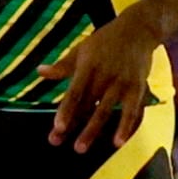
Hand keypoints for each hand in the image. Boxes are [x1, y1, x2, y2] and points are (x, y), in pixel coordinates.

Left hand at [47, 9, 169, 150]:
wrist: (138, 30)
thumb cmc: (106, 41)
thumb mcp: (82, 49)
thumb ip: (63, 65)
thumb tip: (40, 71)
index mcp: (88, 66)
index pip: (74, 92)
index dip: (65, 110)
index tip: (57, 127)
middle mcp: (104, 76)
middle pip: (86, 105)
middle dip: (72, 126)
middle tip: (58, 142)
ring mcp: (122, 83)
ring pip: (105, 111)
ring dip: (92, 131)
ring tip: (80, 148)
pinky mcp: (138, 88)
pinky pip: (132, 111)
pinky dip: (125, 127)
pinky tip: (118, 142)